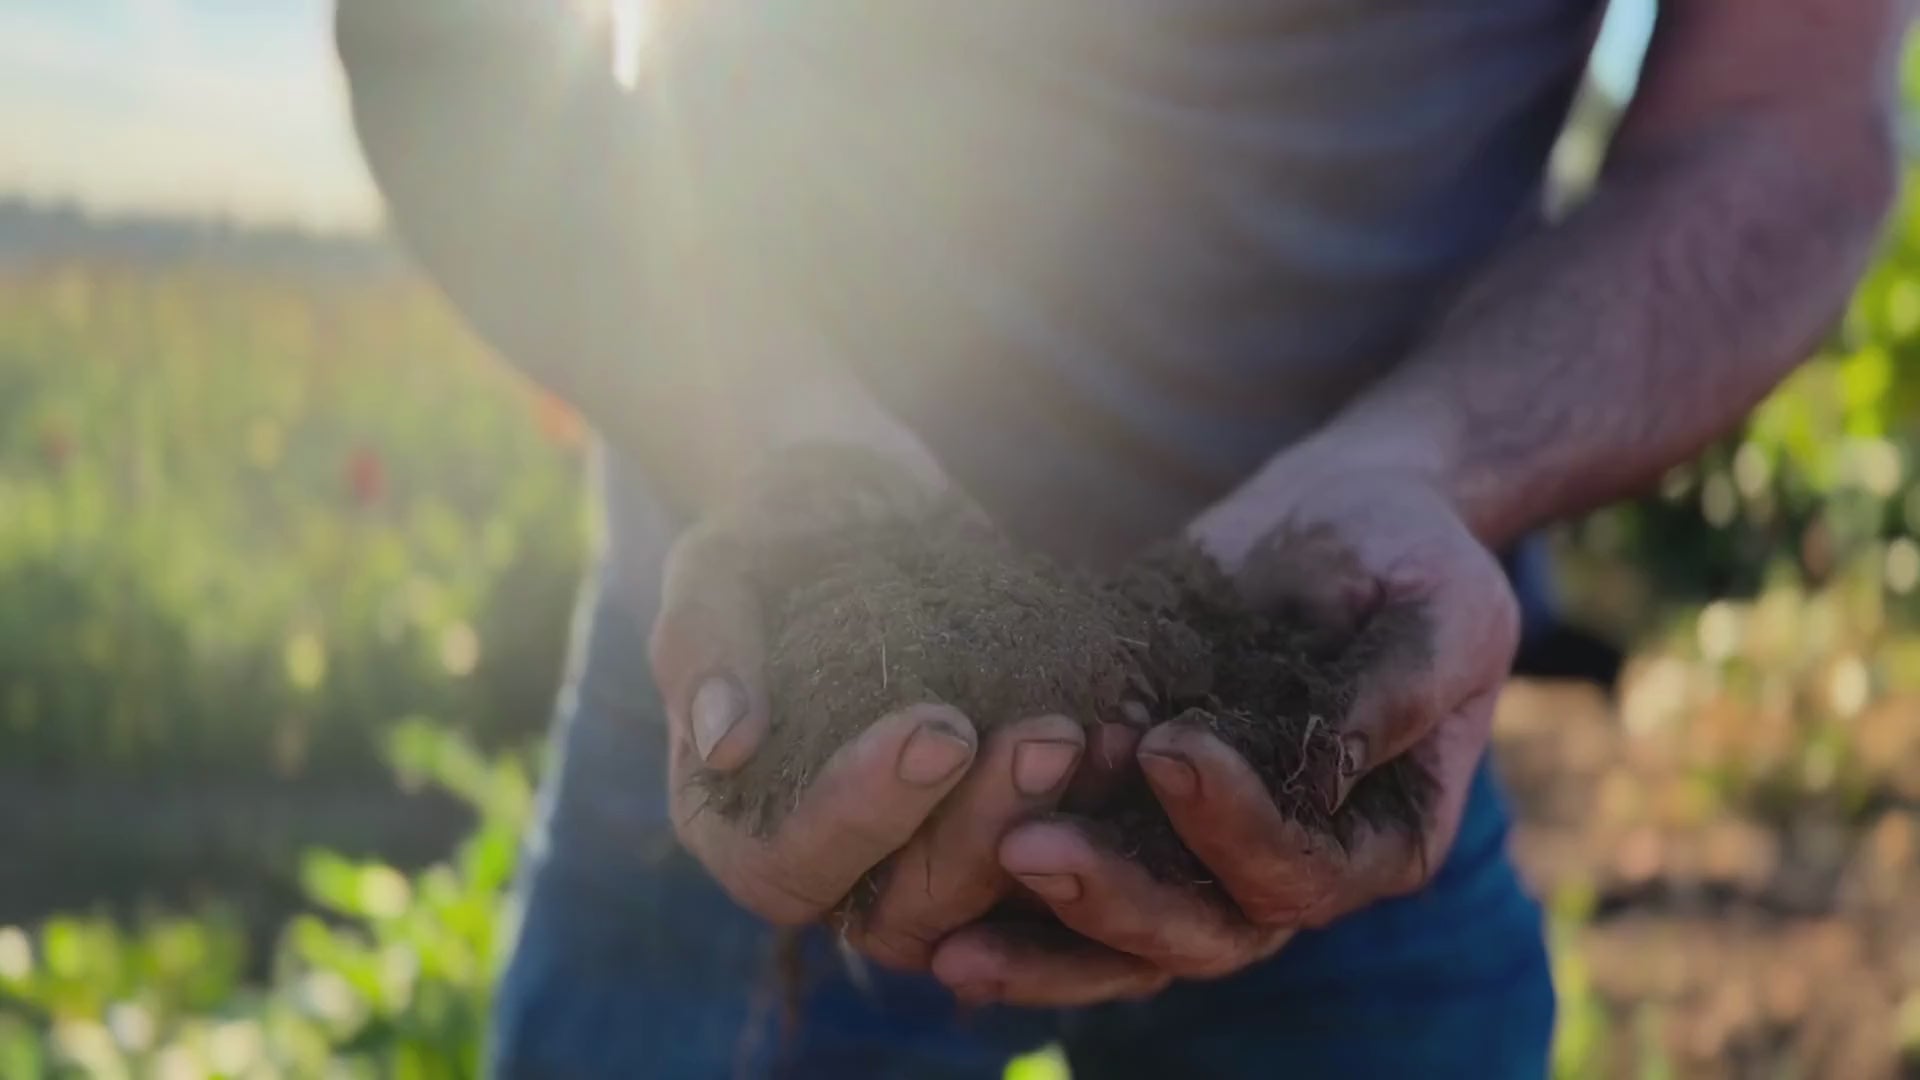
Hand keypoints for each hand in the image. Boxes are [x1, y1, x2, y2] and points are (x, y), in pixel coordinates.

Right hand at [647, 440, 1133, 970]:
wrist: (860, 502)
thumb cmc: (775, 530)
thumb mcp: (720, 564)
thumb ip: (706, 644)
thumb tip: (723, 742)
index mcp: (738, 828)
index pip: (790, 870)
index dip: (865, 816)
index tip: (940, 728)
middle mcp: (831, 866)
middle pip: (906, 912)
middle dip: (984, 831)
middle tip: (1051, 738)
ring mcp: (920, 854)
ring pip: (991, 903)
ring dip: (1053, 832)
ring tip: (1104, 739)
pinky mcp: (995, 826)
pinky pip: (1051, 858)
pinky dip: (1095, 814)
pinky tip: (1134, 736)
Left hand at [927, 451, 1519, 1005]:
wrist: (1344, 515)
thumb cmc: (1410, 555)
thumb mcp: (1438, 608)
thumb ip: (1392, 692)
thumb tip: (1323, 767)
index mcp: (1380, 837)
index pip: (1303, 872)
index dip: (1237, 829)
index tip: (1170, 748)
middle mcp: (1288, 865)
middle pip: (1201, 932)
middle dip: (1113, 897)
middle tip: (1026, 849)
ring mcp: (1202, 847)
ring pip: (1123, 934)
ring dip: (1037, 936)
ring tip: (944, 932)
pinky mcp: (1132, 809)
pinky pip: (1071, 873)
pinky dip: (1004, 895)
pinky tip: (925, 885)